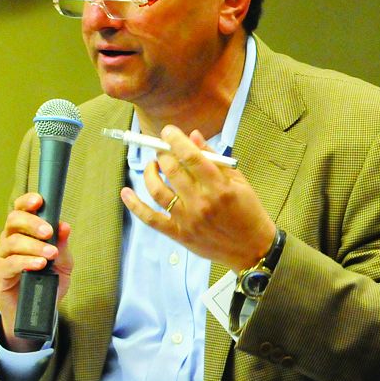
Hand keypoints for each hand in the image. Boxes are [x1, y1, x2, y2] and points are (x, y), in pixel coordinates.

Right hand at [0, 192, 72, 350]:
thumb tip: (65, 226)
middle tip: (48, 231)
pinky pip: (10, 264)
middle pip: (13, 220)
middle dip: (32, 222)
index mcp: (24, 232)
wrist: (40, 310)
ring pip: (12, 242)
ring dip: (33, 246)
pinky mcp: (0, 275)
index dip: (27, 202)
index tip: (39, 200)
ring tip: (50, 254)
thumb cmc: (48, 281)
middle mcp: (10, 240)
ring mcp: (3, 257)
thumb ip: (62, 245)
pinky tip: (39, 265)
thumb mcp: (62, 263)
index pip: (20, 210)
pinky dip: (26, 262)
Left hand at [118, 125, 275, 271]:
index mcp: (219, 188)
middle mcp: (201, 203)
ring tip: (152, 165)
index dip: (176, 140)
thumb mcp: (240, 182)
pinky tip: (126, 192)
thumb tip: (193, 136)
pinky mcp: (179, 234)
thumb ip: (215, 159)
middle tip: (162, 149)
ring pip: (158, 191)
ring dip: (150, 173)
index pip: (192, 157)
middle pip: (172, 171)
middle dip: (163, 154)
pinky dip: (135, 205)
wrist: (253, 249)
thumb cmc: (249, 213)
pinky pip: (151, 219)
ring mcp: (188, 220)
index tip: (168, 131)